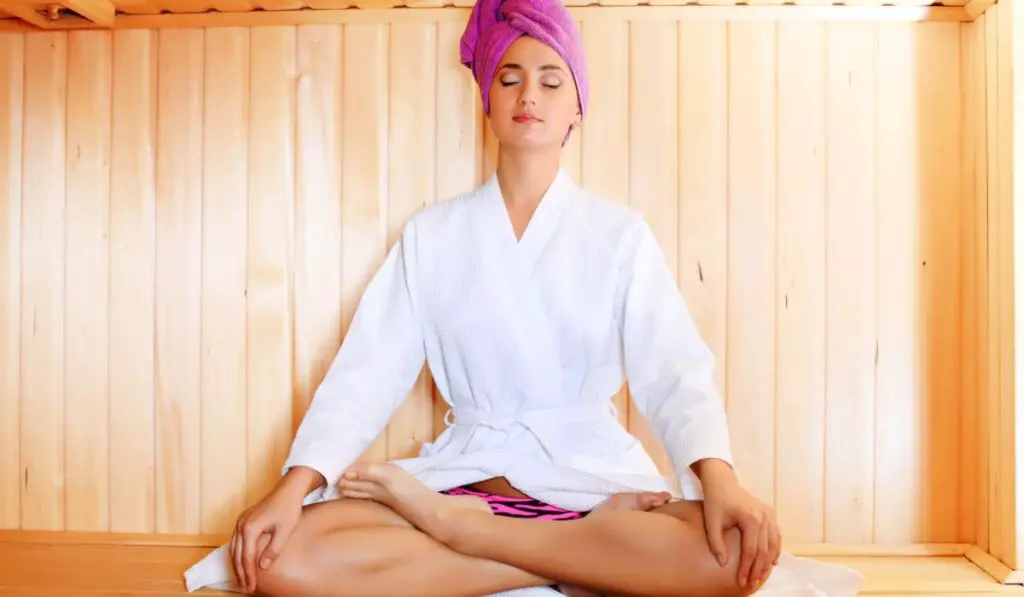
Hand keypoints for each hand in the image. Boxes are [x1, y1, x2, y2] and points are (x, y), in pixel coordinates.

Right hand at [229, 469, 316, 592]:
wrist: (288, 490)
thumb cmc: (288, 508)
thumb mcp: (285, 531)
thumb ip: (273, 550)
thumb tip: (263, 567)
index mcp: (250, 528)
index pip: (247, 558)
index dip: (249, 574)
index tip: (252, 587)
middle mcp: (241, 525)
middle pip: (237, 555)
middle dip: (241, 573)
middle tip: (246, 587)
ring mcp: (240, 521)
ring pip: (233, 549)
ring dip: (237, 565)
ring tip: (242, 579)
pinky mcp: (243, 520)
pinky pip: (235, 541)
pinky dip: (237, 554)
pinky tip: (241, 562)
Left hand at [702, 474, 780, 588]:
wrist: (722, 483)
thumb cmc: (715, 502)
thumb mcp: (711, 522)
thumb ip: (716, 543)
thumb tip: (722, 564)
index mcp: (750, 518)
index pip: (750, 550)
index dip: (746, 568)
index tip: (741, 581)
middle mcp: (764, 516)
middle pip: (763, 550)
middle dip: (757, 569)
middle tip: (751, 583)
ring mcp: (769, 514)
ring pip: (773, 544)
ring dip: (768, 562)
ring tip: (761, 576)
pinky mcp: (770, 513)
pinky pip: (776, 535)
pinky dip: (776, 549)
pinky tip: (773, 562)